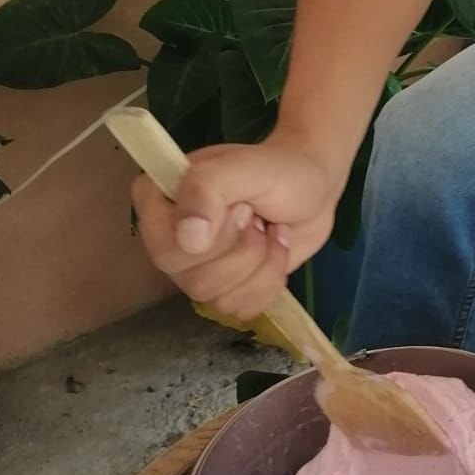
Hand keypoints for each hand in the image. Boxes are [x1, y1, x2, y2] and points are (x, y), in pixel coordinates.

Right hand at [131, 137, 339, 319]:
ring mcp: (195, 268)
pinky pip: (240, 309)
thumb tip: (189, 240)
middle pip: (190, 278)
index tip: (237, 206)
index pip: (159, 243)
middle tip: (255, 218)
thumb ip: (207, 189)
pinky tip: (275, 250)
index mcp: (160, 199)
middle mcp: (170, 238)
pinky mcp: (225, 289)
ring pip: (216, 298)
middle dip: (241, 250)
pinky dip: (269, 280)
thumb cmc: (277, 171)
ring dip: (259, 263)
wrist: (314, 191)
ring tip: (268, 230)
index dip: (205, 237)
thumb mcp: (244, 166)